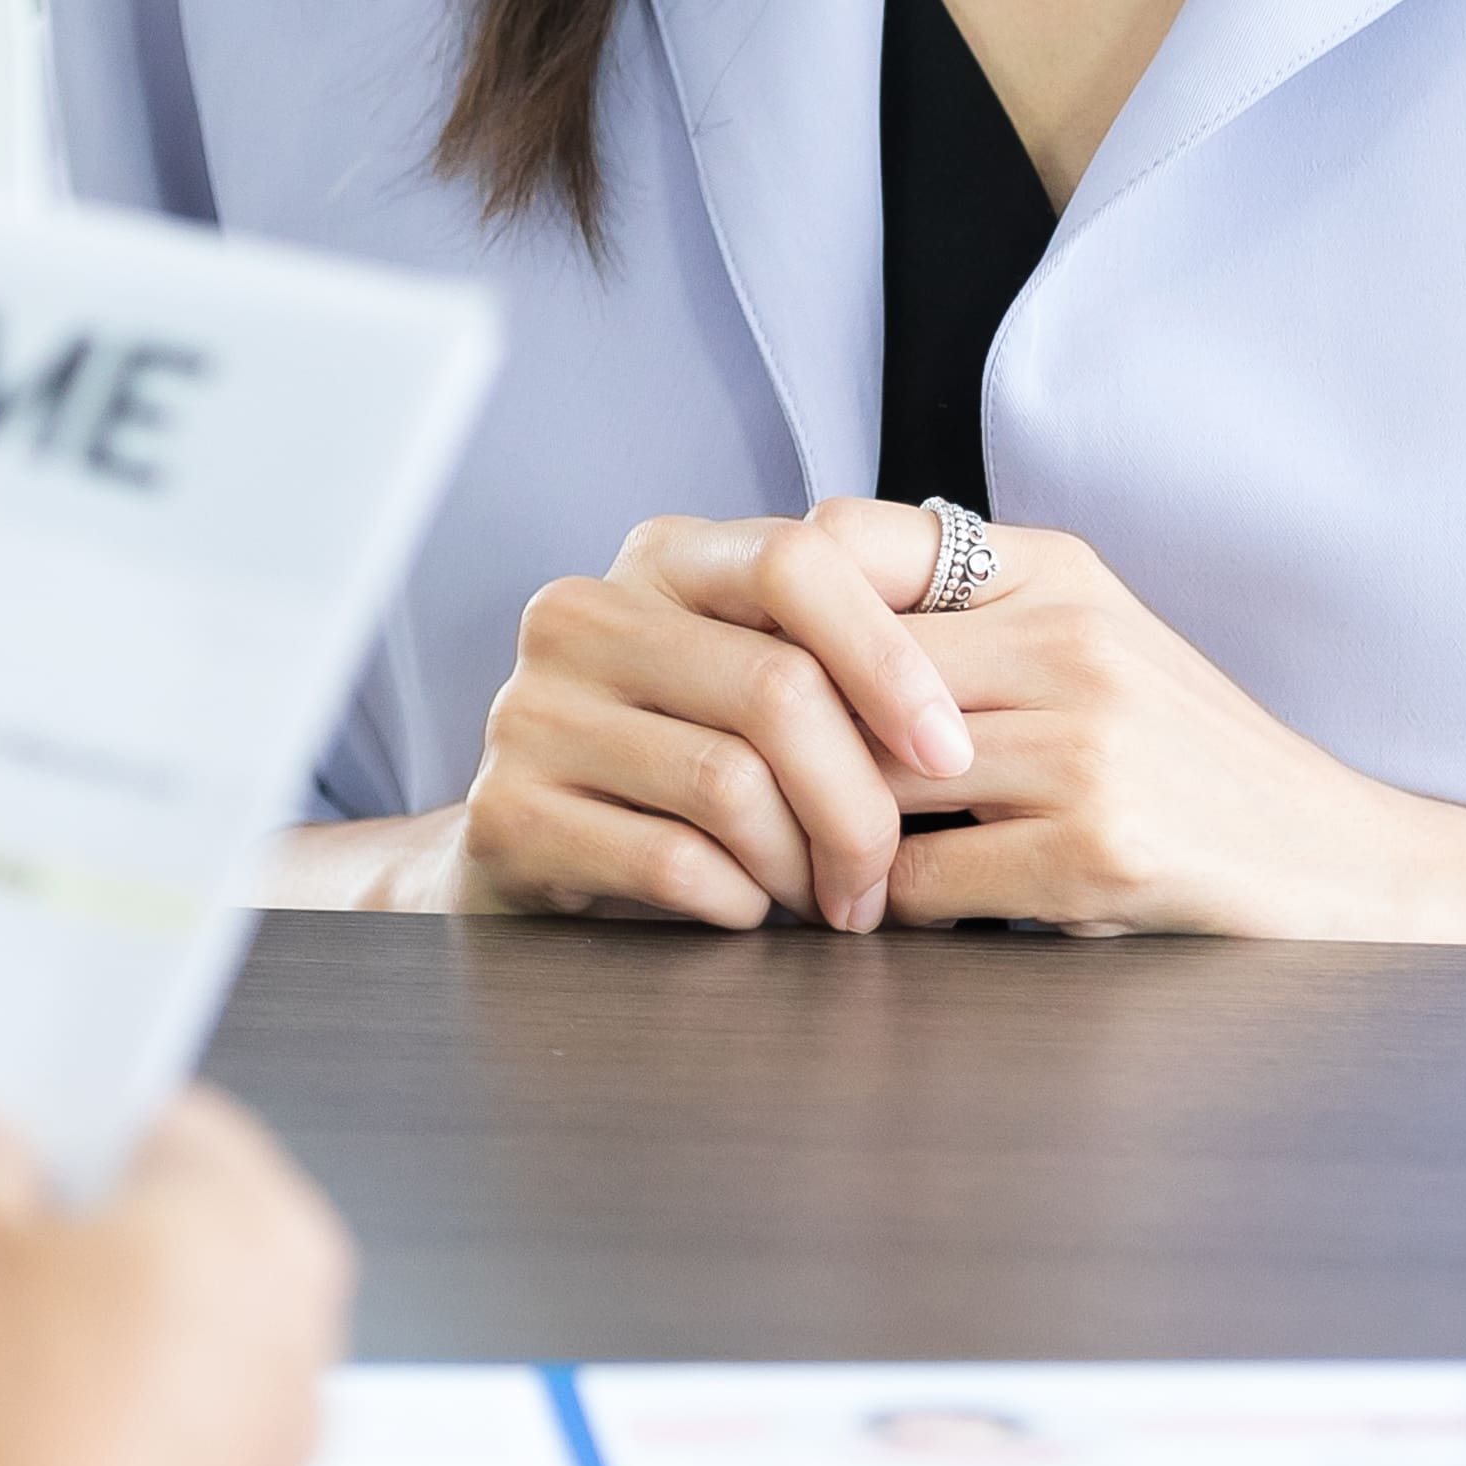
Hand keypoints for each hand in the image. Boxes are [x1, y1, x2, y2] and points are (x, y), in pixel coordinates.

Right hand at [454, 504, 988, 930]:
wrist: (536, 851)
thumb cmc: (687, 765)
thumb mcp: (754, 678)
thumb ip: (832, 653)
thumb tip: (961, 704)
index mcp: (660, 557)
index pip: (797, 561)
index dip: (890, 658)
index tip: (950, 751)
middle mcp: (581, 614)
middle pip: (777, 688)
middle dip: (861, 803)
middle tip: (881, 874)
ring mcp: (530, 712)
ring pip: (731, 784)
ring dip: (802, 864)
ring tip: (815, 897)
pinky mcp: (504, 814)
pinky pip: (675, 864)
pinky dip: (739, 904)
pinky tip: (744, 908)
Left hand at [460, 505, 1465, 951]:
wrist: (1355, 876)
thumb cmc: (1191, 774)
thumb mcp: (1085, 654)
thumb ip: (953, 627)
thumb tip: (755, 635)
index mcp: (1052, 570)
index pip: (837, 550)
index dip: (755, 622)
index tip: (707, 684)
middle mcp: (1068, 636)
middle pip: (829, 675)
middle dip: (764, 752)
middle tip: (701, 804)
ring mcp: (1085, 742)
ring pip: (863, 783)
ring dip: (814, 844)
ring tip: (779, 877)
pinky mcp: (1095, 850)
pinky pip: (924, 884)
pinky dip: (885, 916)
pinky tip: (880, 932)